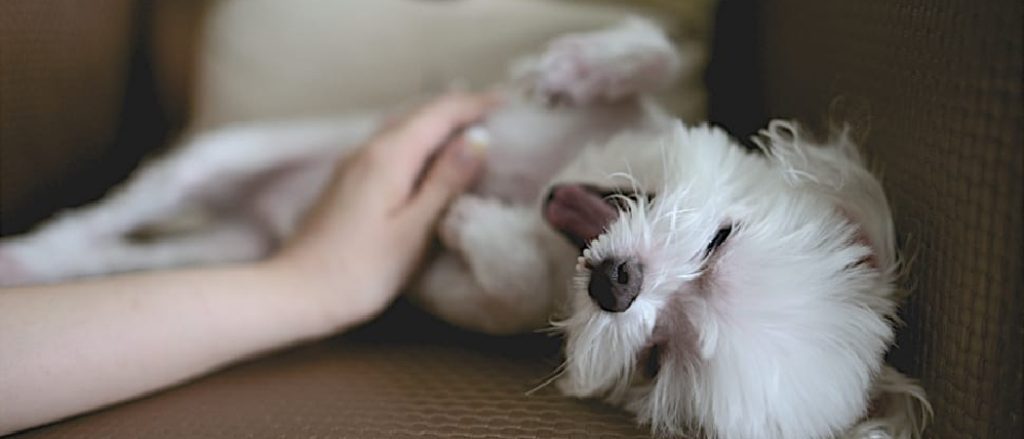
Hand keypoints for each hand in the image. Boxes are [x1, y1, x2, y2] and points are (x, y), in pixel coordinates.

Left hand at [274, 93, 495, 325]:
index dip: (476, 104)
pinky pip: (391, 144)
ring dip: (438, 122)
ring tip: (472, 128)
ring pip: (403, 126)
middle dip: (460, 108)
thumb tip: (478, 139)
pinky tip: (430, 157)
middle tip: (498, 112)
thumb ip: (446, 182)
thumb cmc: (360, 271)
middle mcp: (369, 149)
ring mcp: (354, 164)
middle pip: (420, 113)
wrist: (295, 293)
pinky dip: (419, 140)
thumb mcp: (414, 230)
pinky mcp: (347, 181)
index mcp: (389, 156)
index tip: (510, 104)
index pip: (440, 112)